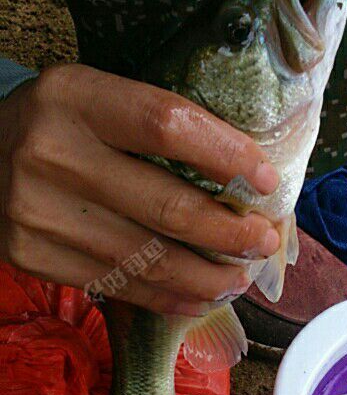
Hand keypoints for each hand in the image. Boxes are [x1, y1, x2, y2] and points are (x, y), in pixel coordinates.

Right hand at [0, 63, 279, 313]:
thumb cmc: (57, 126)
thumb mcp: (96, 100)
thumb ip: (154, 128)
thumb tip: (244, 178)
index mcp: (75, 97)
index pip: (167, 124)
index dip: (227, 154)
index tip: (266, 180)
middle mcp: (52, 153)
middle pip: (166, 205)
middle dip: (230, 233)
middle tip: (263, 240)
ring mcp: (37, 211)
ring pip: (148, 259)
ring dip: (208, 277)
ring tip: (239, 278)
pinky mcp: (32, 255)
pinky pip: (118, 285)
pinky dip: (168, 297)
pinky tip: (199, 297)